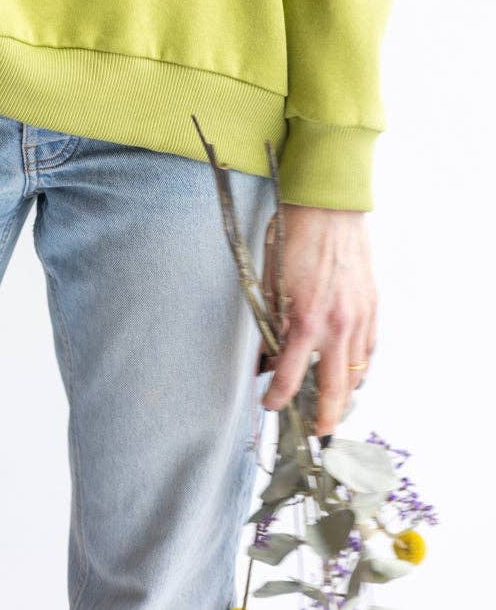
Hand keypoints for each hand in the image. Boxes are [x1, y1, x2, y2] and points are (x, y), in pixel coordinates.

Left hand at [257, 204, 376, 436]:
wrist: (328, 208)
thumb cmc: (293, 237)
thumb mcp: (270, 280)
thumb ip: (272, 320)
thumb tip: (270, 351)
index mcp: (305, 320)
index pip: (289, 375)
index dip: (277, 396)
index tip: (270, 404)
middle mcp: (336, 326)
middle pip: (334, 390)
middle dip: (324, 417)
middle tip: (316, 432)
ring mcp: (359, 318)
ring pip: (357, 374)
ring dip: (345, 396)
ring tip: (333, 407)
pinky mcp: (372, 308)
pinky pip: (369, 351)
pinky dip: (360, 368)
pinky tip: (351, 374)